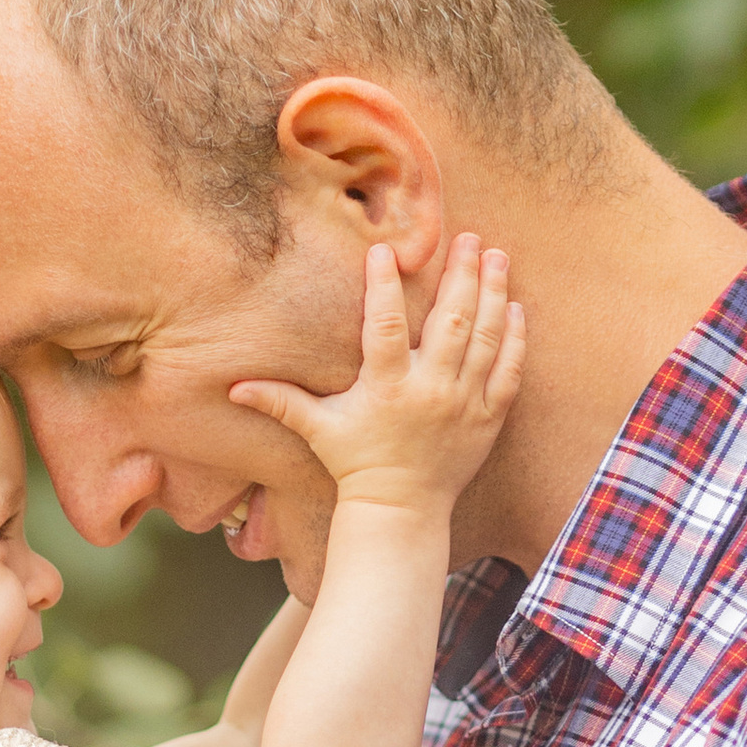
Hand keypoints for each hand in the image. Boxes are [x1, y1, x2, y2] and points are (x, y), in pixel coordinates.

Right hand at [230, 229, 522, 516]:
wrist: (401, 509)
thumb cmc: (356, 463)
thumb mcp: (318, 429)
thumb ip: (280, 402)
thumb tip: (232, 389)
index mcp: (387, 387)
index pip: (385, 326)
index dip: (383, 286)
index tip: (384, 250)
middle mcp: (429, 391)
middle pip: (451, 321)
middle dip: (461, 274)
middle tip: (468, 237)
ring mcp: (464, 404)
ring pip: (485, 338)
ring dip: (492, 293)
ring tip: (496, 255)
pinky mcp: (488, 418)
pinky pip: (508, 371)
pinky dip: (513, 338)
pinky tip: (514, 306)